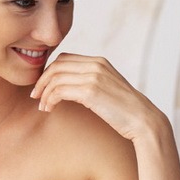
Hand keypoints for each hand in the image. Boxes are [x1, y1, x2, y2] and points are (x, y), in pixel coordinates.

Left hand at [30, 52, 162, 141]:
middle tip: (35, 95)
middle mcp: (95, 65)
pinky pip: (59, 91)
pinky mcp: (90, 91)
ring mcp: (93, 76)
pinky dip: (49, 99)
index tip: (43, 86)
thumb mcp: (106, 87)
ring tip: (42, 106)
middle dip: (42, 80)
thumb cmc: (124, 109)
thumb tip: (65, 85)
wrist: (144, 121)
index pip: (64, 58)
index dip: (49, 71)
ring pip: (55, 78)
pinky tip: (49, 108)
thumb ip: (89, 80)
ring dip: (44, 92)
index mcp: (98, 61)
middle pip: (56, 65)